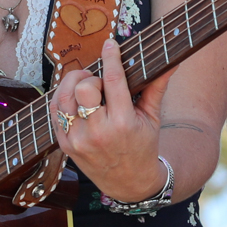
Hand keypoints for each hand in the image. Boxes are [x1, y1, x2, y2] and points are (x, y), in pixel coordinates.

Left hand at [51, 37, 176, 202]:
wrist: (129, 183)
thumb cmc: (143, 146)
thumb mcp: (152, 119)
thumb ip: (156, 88)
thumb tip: (171, 62)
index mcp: (123, 124)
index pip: (113, 81)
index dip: (111, 58)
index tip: (110, 43)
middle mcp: (98, 132)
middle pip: (83, 88)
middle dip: (90, 77)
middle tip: (97, 80)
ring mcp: (78, 140)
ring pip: (63, 97)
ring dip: (72, 84)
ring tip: (84, 85)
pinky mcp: (65, 144)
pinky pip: (55, 111)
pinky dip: (62, 98)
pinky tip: (74, 97)